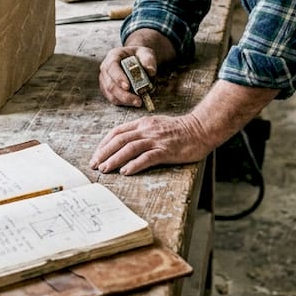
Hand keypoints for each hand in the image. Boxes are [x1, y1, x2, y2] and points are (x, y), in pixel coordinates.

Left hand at [89, 111, 216, 174]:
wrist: (201, 129)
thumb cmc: (180, 130)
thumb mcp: (157, 126)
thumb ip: (142, 132)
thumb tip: (125, 143)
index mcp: (143, 123)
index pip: (117, 132)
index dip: (104, 144)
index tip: (97, 154)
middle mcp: (147, 130)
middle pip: (120, 140)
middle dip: (104, 153)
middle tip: (95, 164)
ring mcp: (157, 140)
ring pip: (130, 148)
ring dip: (115, 159)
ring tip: (105, 169)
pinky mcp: (166, 150)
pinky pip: (147, 157)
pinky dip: (135, 164)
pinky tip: (126, 171)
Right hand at [98, 45, 158, 107]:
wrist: (136, 59)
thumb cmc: (139, 56)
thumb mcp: (146, 53)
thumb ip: (148, 60)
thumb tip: (151, 71)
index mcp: (113, 56)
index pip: (112, 67)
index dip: (118, 78)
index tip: (127, 87)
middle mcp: (106, 67)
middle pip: (110, 84)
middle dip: (123, 95)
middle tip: (137, 100)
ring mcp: (105, 79)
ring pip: (110, 93)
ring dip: (124, 100)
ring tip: (138, 102)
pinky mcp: (107, 89)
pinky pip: (112, 98)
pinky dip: (123, 102)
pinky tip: (133, 102)